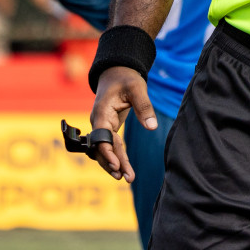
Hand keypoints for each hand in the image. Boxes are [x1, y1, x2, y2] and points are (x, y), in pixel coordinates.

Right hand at [88, 66, 156, 181]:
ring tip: (126, 178)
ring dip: (114, 163)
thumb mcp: (137, 88)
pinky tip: (124, 168)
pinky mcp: (109, 128)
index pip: (101, 137)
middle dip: (112, 163)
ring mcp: (102, 126)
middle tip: (124, 177)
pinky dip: (117, 156)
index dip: (107, 152)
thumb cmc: (126, 78)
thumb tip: (151, 127)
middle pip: (102, 147)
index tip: (116, 164)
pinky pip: (112, 145)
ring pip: (106, 149)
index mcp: (101, 112)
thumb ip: (144, 107)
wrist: (116, 72)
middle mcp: (98, 122)